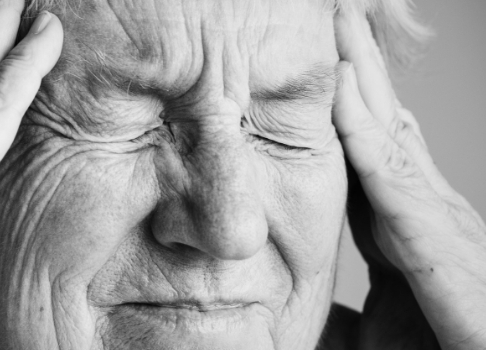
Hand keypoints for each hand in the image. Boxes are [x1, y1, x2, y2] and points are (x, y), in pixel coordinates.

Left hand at [334, 8, 485, 349]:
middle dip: (362, 70)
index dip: (350, 107)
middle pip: (386, 125)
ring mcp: (439, 219)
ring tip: (341, 27)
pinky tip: (346, 92)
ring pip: (391, 134)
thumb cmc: (438, 347)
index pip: (372, 152)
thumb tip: (297, 302)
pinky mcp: (439, 243)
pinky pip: (394, 177)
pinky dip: (368, 132)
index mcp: (406, 226)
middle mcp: (426, 209)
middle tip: (336, 19)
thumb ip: (342, 303)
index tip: (323, 67)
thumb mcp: (383, 321)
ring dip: (364, 79)